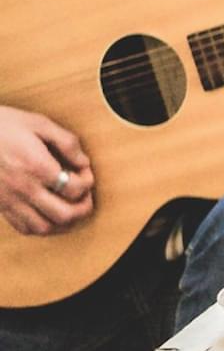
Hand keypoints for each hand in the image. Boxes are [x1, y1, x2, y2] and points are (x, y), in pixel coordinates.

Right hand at [0, 106, 92, 235]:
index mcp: (37, 167)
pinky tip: (46, 213)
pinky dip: (41, 226)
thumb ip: (66, 142)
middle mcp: (24, 188)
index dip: (88, 182)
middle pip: (64, 215)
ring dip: (63, 222)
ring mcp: (10, 200)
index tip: (84, 172)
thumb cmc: (3, 125)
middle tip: (84, 195)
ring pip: (44, 227)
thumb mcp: (38, 123)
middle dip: (82, 208)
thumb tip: (84, 163)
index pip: (75, 189)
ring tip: (69, 206)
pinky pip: (24, 228)